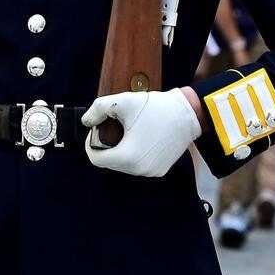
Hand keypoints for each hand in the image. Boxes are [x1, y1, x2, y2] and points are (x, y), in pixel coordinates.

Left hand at [82, 88, 202, 177]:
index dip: (90, 144)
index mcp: (127, 156)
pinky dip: (134, 155)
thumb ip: (98, 109)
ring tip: (126, 133)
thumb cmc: (157, 107)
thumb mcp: (123, 101)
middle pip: (109, 163)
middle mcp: (139, 169)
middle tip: (112, 128)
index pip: (96, 159)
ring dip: (119, 152)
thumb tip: (86, 121)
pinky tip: (139, 140)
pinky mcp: (159, 171)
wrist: (188, 113)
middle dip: (106, 146)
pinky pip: (138, 166)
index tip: (96, 130)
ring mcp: (150, 172)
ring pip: (123, 166)